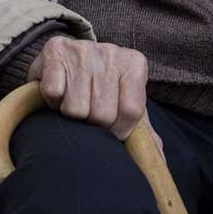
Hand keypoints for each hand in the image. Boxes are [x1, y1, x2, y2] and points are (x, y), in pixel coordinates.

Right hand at [27, 37, 149, 141]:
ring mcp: (82, 49)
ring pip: (76, 108)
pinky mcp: (55, 50)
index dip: (119, 129)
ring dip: (71, 114)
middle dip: (93, 123)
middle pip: (102, 113)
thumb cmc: (102, 88)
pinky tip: (59, 93)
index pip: (131, 111)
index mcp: (134, 64)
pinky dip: (53, 102)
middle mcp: (111, 52)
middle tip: (89, 112)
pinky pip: (54, 93)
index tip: (111, 127)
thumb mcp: (126, 105)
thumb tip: (159, 163)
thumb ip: (144, 133)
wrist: (69, 58)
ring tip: (74, 101)